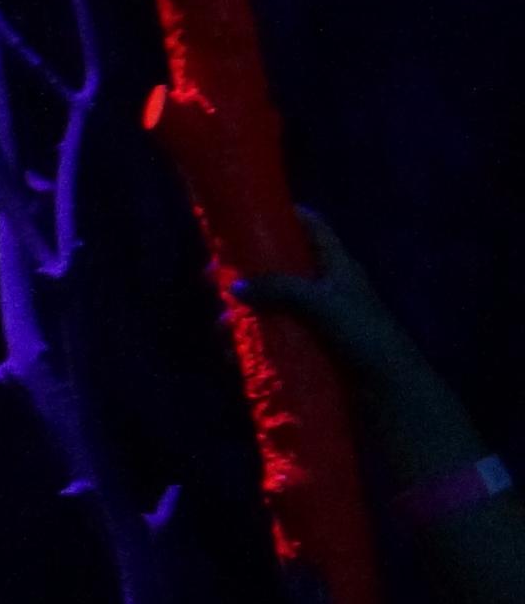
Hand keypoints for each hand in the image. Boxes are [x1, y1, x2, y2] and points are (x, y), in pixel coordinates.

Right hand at [234, 209, 422, 387]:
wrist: (389, 388)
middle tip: (212, 278)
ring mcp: (316, 320)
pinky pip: (271, 338)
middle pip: (279, 268)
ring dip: (242, 315)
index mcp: (337, 266)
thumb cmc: (364, 334)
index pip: (312, 227)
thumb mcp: (322, 303)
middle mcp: (326, 287)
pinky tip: (233, 354)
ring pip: (270, 306)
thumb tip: (235, 286)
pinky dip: (250, 342)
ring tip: (222, 329)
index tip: (248, 215)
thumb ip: (280, 289)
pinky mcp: (309, 349)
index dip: (285, 215)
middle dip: (245, 272)